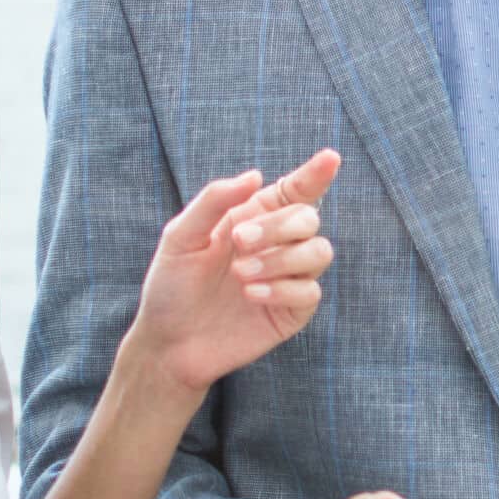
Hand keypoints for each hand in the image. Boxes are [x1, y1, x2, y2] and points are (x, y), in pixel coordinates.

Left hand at [122, 150, 340, 402]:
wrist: (168, 341)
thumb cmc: (171, 286)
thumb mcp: (180, 237)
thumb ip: (214, 201)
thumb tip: (256, 175)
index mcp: (253, 219)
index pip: (294, 191)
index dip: (315, 174)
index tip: (330, 157)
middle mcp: (276, 245)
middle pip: (308, 218)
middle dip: (278, 226)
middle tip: (239, 242)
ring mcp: (287, 279)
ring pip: (319, 252)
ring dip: (281, 258)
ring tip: (241, 275)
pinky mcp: (292, 312)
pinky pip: (310, 291)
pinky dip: (282, 289)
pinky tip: (251, 295)